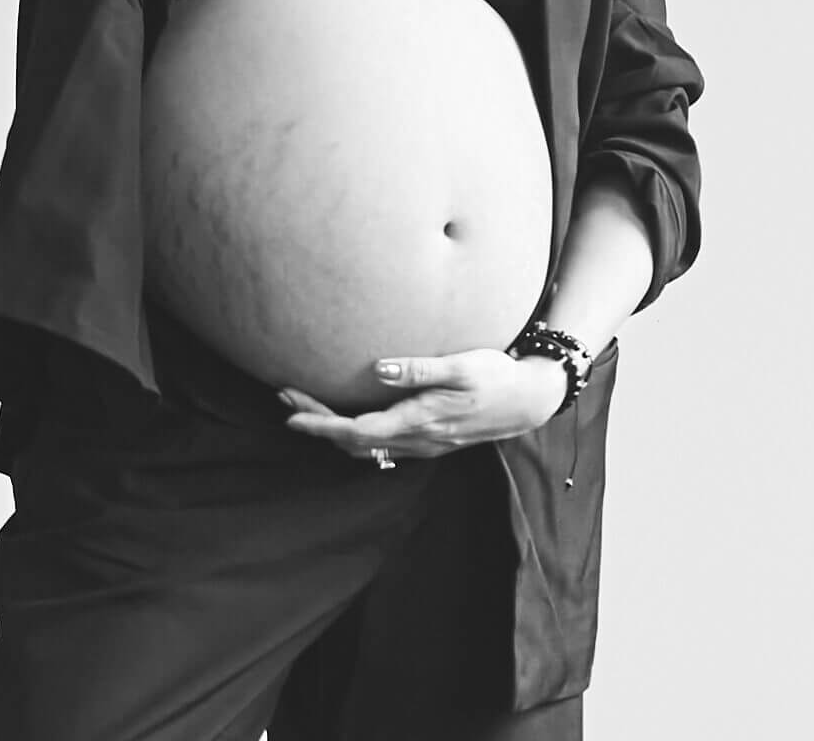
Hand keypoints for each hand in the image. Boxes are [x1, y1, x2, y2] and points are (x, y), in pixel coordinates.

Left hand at [280, 349, 567, 463]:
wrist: (528, 401)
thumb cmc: (496, 376)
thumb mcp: (462, 365)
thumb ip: (420, 369)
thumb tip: (379, 370)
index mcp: (419, 421)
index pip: (357, 430)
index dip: (320, 424)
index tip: (290, 412)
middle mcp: (416, 439)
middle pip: (353, 442)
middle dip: (317, 424)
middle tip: (285, 399)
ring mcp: (423, 444)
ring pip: (365, 448)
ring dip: (332, 430)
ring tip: (307, 407)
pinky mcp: (429, 440)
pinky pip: (381, 446)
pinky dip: (355, 435)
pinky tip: (348, 420)